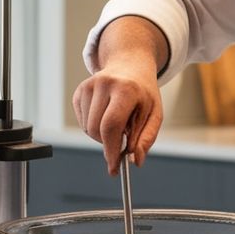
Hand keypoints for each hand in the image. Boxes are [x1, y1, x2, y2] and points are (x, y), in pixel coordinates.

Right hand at [72, 60, 162, 174]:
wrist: (130, 66)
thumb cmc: (143, 93)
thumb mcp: (154, 114)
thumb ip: (146, 138)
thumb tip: (135, 161)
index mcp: (126, 89)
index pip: (112, 125)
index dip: (111, 149)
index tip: (114, 167)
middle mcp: (104, 84)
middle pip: (97, 129)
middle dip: (108, 144)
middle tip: (121, 145)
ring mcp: (89, 85)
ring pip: (88, 128)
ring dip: (102, 136)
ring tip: (118, 123)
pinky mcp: (80, 91)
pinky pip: (82, 122)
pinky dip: (94, 126)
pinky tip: (106, 115)